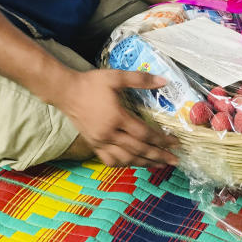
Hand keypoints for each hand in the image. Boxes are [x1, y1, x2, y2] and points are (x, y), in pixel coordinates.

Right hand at [54, 69, 178, 166]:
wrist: (66, 92)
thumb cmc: (91, 83)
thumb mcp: (116, 77)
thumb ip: (140, 79)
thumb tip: (164, 81)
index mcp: (116, 117)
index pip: (144, 133)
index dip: (161, 139)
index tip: (175, 142)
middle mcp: (109, 134)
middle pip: (138, 150)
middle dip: (158, 156)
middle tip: (175, 160)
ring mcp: (100, 142)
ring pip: (125, 159)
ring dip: (144, 163)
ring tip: (159, 165)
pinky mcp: (93, 145)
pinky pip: (110, 160)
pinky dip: (124, 164)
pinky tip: (134, 164)